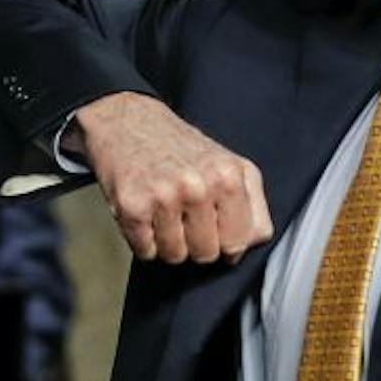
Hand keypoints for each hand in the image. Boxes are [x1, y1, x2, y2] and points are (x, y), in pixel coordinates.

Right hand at [73, 92, 271, 262]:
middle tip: (185, 212)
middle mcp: (198, 185)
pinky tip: (145, 211)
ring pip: (176, 256)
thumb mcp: (229, 164)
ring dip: (168, 241)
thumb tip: (249, 244)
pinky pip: (146, 252)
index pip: (240, 241)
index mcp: (228, 175)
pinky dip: (143, 239)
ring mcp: (164, 196)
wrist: (127, 123)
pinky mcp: (132, 206)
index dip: (226, 240)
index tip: (215, 222)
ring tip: (164, 210)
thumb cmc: (180, 149)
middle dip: (196, 242)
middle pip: (207, 254)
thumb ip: (252, 205)